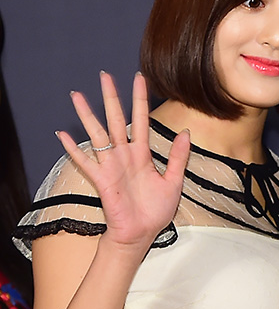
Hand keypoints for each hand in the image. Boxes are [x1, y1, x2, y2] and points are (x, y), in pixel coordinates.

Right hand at [56, 72, 190, 248]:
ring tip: (77, 95)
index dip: (140, 99)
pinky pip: (85, 161)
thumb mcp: (174, 181)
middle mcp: (125, 155)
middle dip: (111, 98)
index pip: (141, 120)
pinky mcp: (102, 180)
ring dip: (88, 115)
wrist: (142, 234)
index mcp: (143, 154)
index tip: (139, 78)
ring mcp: (112, 166)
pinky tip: (62, 134)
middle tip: (104, 75)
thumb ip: (179, 157)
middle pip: (117, 120)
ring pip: (98, 134)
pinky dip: (73, 149)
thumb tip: (186, 133)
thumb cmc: (156, 210)